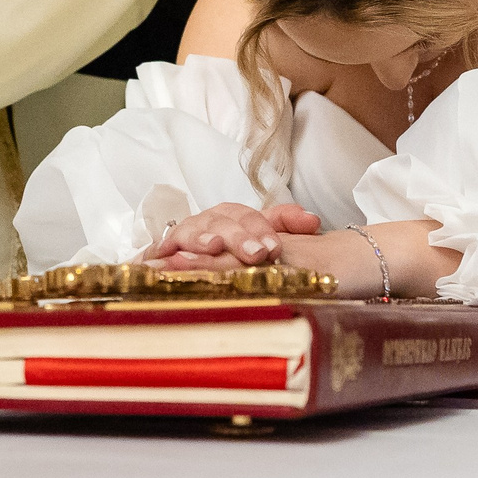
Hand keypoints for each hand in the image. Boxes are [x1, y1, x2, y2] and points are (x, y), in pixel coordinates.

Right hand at [150, 199, 322, 266]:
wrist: (194, 261)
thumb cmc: (230, 250)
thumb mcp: (260, 236)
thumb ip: (285, 223)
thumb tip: (313, 220)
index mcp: (233, 217)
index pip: (250, 216)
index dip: (263, 229)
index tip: (276, 248)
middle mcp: (210, 221)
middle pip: (224, 221)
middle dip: (241, 236)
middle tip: (257, 254)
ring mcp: (186, 234)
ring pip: (195, 230)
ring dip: (205, 237)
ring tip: (215, 247)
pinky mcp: (163, 250)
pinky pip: (164, 248)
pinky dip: (166, 251)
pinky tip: (169, 256)